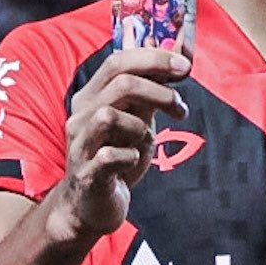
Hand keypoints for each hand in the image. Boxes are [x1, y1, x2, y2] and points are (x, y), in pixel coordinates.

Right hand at [47, 48, 190, 243]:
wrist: (92, 206)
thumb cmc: (116, 158)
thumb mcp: (136, 120)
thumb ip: (151, 93)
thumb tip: (178, 62)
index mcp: (91, 97)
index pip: (119, 61)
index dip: (154, 58)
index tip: (185, 67)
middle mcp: (80, 116)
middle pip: (121, 83)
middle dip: (159, 91)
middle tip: (180, 107)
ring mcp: (80, 145)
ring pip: (109, 115)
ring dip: (139, 126)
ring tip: (145, 140)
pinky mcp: (85, 174)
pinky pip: (108, 156)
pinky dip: (129, 156)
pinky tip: (132, 161)